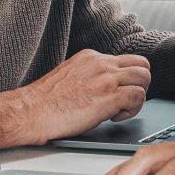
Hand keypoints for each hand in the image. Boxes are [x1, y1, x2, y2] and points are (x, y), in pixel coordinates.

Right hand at [0, 49, 150, 146]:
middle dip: (139, 84)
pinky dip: (132, 110)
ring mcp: (106, 78)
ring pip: (144, 78)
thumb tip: (102, 86)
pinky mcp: (109, 96)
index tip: (117, 92)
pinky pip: (138, 97)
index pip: (125, 60)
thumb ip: (89, 75)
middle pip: (141, 64)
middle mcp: (101, 63)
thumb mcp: (69, 76)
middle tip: (125, 100)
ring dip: (138, 97)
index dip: (126, 78)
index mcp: (90, 57)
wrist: (29, 112)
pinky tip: (114, 117)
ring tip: (120, 110)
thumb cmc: (43, 102)